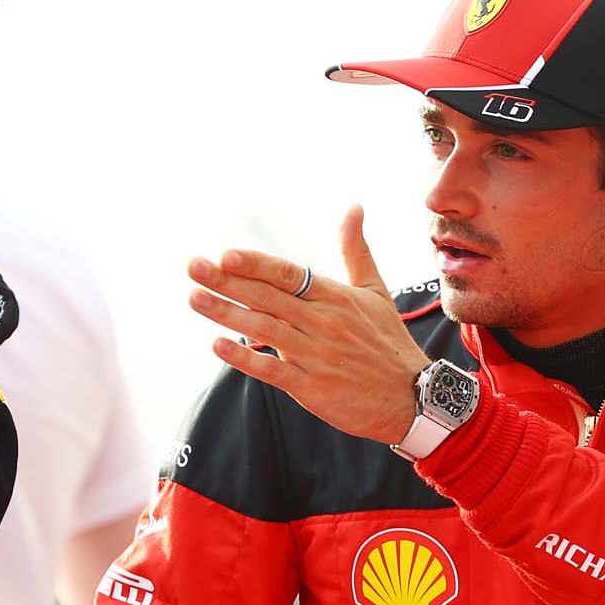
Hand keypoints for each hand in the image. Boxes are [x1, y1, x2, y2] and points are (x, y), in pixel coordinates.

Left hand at [187, 206, 431, 443]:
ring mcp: (316, 355)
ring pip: (264, 329)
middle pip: (268, 297)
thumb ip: (356, 250)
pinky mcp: (312, 387)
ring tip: (195, 298)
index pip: (288, 274)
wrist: (412, 397)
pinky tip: (218, 345)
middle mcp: (323, 322)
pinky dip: (245, 358)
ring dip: (226, 313)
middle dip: (226, 281)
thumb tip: (353, 207)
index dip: (256, 264)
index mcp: (335, 297)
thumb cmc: (388, 342)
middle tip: (193, 267)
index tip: (224, 255)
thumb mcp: (375, 291)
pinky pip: (272, 369)